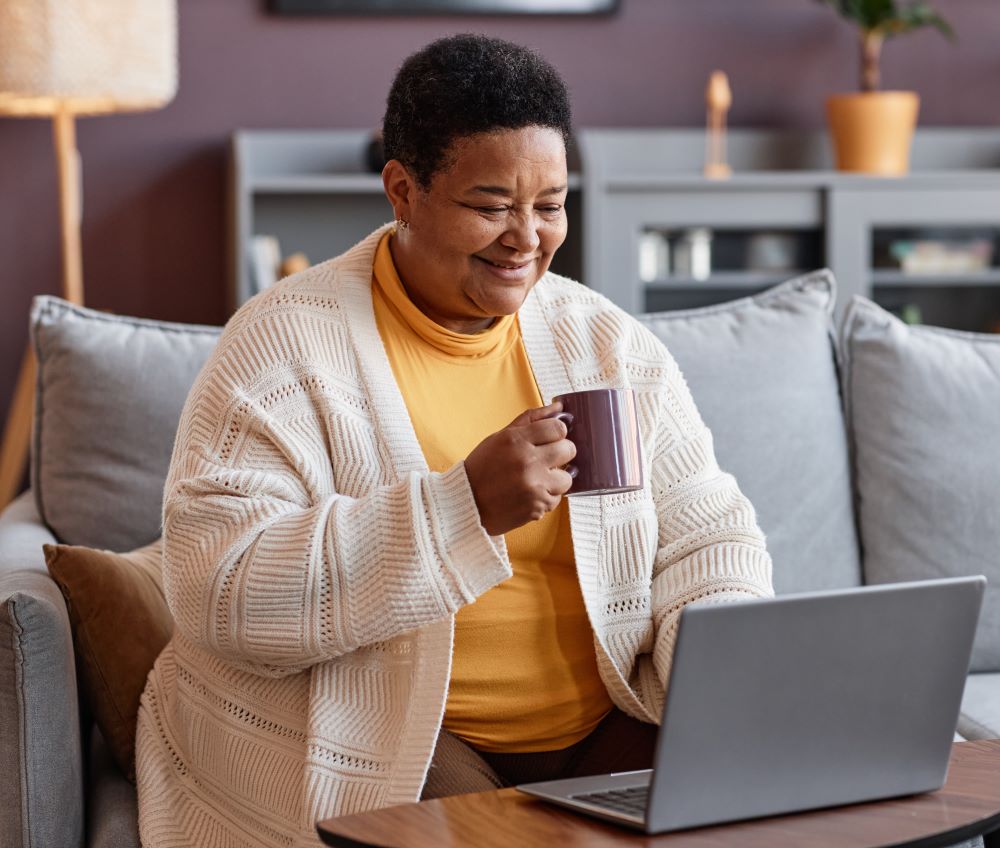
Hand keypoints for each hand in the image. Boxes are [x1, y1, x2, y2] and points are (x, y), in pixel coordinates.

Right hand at [464, 402, 576, 535]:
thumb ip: (531, 420)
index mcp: (516, 440)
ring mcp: (534, 487)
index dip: (557, 432)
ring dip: (556, 477)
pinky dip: (547, 496)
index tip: (551, 437)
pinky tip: (531, 493)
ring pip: (567, 477)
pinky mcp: (537, 507)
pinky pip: (557, 498)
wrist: (467, 504)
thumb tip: (559, 406)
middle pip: (568, 450)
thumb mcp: (499, 437)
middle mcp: (528, 462)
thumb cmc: (482, 468)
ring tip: (538, 478)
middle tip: (548, 457)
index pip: (558, 428)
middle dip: (561, 452)